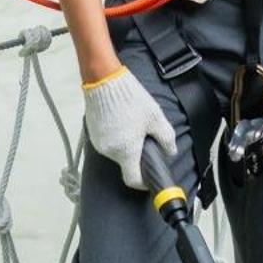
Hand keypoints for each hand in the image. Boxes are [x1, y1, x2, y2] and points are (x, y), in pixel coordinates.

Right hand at [83, 67, 177, 190]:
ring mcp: (98, 142)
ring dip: (126, 144)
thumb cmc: (130, 99)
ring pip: (116, 151)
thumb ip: (166, 139)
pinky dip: (116, 136)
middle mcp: (109, 151)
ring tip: (133, 125)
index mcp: (126, 152)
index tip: (150, 176)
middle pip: (125, 163)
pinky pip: (107, 141)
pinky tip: (121, 120)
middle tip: (145, 138)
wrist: (104, 80)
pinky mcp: (92, 132)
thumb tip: (170, 152)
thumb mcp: (155, 118)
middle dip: (136, 155)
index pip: (133, 180)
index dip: (143, 182)